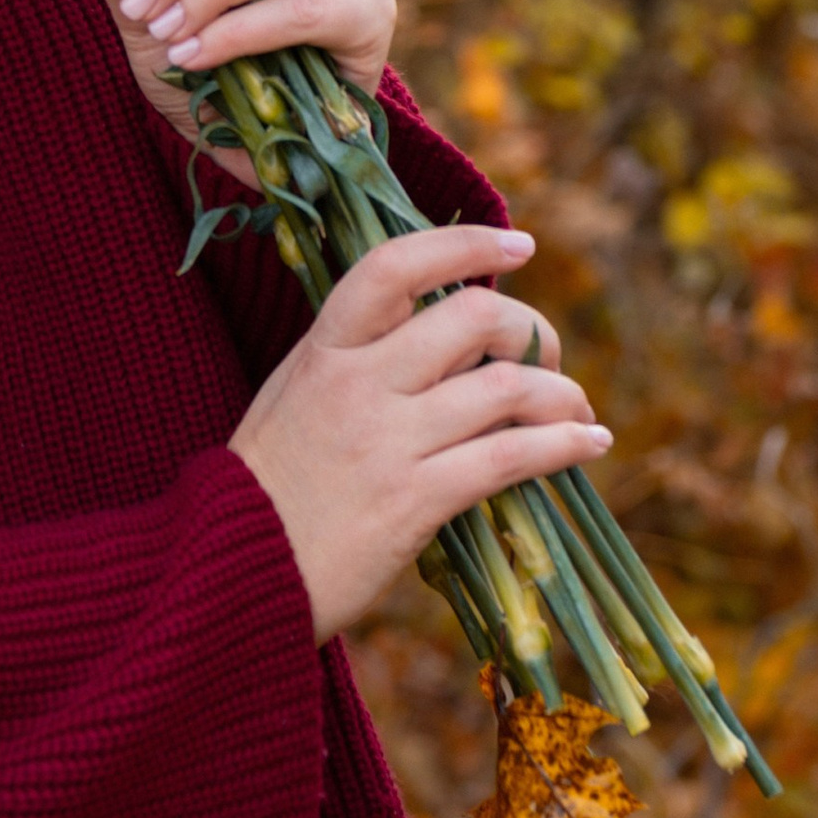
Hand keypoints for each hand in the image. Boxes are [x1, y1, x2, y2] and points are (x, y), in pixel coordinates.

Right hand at [225, 222, 607, 642]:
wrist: (229, 573)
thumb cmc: (266, 487)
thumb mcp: (293, 396)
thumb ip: (355, 360)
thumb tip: (440, 330)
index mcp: (323, 349)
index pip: (396, 267)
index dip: (465, 245)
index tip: (518, 245)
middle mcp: (357, 383)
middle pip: (473, 319)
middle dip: (531, 331)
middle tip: (545, 359)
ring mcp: (386, 441)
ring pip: (505, 389)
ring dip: (561, 395)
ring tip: (579, 412)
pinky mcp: (413, 501)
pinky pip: (509, 458)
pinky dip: (564, 446)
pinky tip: (588, 446)